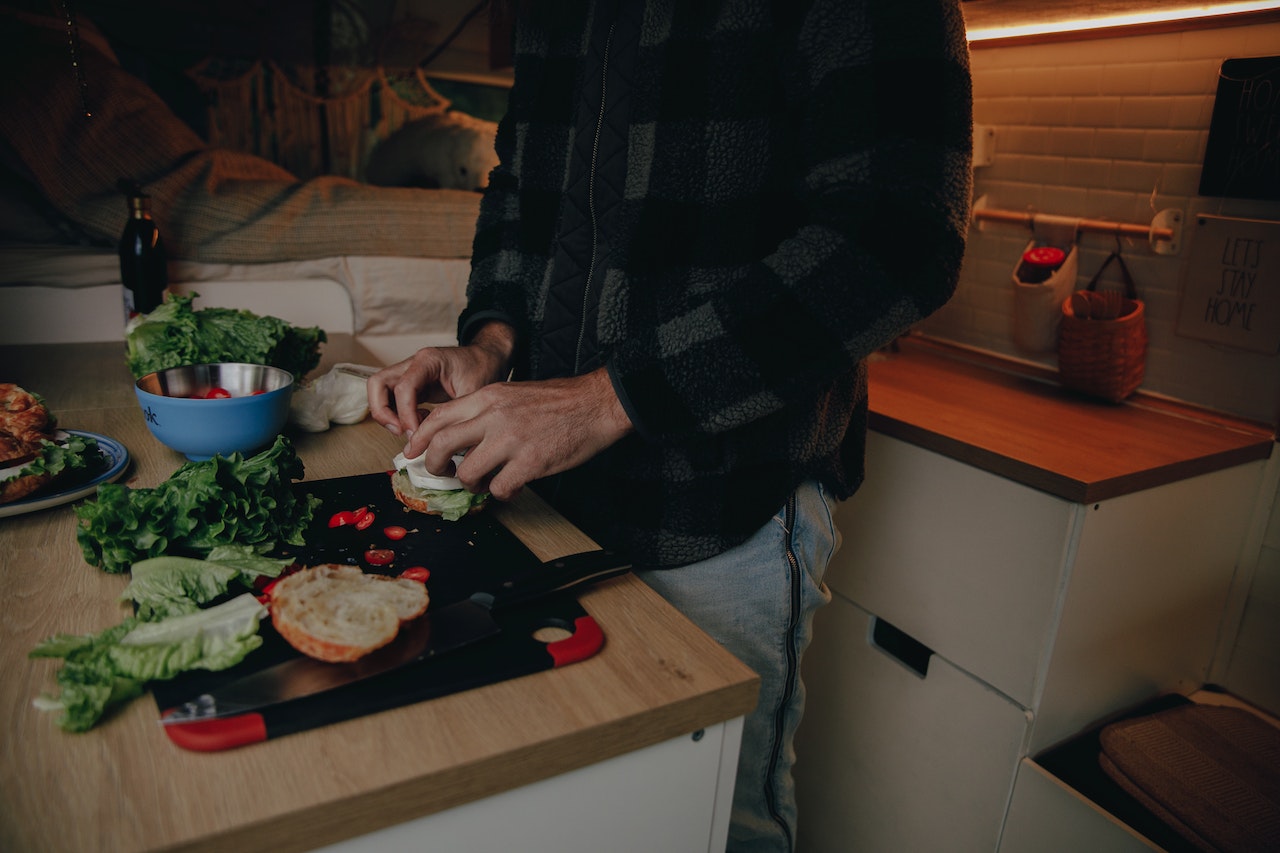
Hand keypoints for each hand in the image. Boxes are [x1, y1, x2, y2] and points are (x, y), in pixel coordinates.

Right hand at [367, 322, 515, 436]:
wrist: (488, 358)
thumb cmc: (483, 368)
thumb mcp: (474, 392)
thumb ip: (456, 415)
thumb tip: (443, 444)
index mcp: (428, 360)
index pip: (403, 387)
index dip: (405, 414)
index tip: (416, 434)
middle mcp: (413, 364)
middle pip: (378, 384)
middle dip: (383, 412)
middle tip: (401, 432)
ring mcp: (410, 373)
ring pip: (380, 391)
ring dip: (388, 415)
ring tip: (411, 431)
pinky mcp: (413, 385)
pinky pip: (393, 400)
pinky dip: (400, 415)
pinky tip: (420, 424)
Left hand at [404, 367, 633, 500]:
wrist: (595, 404)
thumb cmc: (558, 401)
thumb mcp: (513, 393)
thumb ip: (486, 411)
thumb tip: (460, 437)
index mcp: (488, 396)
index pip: (438, 417)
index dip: (419, 439)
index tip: (414, 454)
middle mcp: (494, 415)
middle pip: (442, 444)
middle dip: (435, 466)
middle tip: (443, 474)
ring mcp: (511, 440)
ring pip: (467, 472)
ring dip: (471, 484)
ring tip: (485, 482)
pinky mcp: (530, 462)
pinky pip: (499, 488)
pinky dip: (501, 493)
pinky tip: (513, 486)